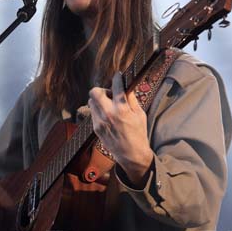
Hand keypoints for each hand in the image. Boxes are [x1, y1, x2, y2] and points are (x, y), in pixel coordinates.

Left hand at [89, 72, 153, 186]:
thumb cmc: (138, 134)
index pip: (116, 87)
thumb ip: (131, 99)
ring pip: (92, 101)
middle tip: (110, 94)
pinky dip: (99, 110)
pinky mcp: (96, 128)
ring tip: (109, 105)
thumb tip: (126, 88)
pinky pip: (93, 112)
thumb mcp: (140, 114)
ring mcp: (100, 121)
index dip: (117, 78)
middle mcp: (109, 114)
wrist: (131, 155)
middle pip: (95, 92)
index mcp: (122, 109)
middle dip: (102, 89)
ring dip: (99, 100)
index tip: (118, 75)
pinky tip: (107, 116)